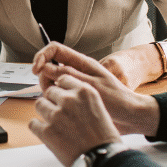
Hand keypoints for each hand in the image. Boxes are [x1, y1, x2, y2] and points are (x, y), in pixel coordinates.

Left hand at [29, 75, 121, 166]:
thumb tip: (67, 95)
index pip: (63, 79)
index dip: (62, 89)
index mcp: (84, 92)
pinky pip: (33, 123)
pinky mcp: (47, 131)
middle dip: (53, 101)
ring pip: (39, 104)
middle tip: (60, 114)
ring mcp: (56, 115)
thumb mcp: (99, 109)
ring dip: (45, 113)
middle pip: (50, 91)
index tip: (62, 95)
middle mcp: (69, 100)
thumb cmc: (104, 138)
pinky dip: (38, 128)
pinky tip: (48, 134)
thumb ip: (82, 100)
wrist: (103, 160)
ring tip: (55, 124)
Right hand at [33, 43, 159, 135]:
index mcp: (82, 63)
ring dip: (49, 91)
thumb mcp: (91, 86)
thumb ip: (68, 75)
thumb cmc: (117, 100)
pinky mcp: (76, 98)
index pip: (55, 50)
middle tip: (49, 91)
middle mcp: (77, 72)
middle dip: (44, 77)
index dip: (42, 56)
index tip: (36, 70)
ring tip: (59, 102)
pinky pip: (59, 95)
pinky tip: (62, 109)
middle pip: (49, 67)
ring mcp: (75, 85)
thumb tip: (46, 67)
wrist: (130, 117)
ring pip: (52, 83)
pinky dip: (55, 100)